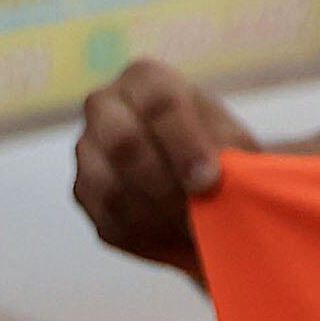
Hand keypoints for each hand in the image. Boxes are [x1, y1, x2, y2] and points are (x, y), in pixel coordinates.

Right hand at [72, 59, 260, 274]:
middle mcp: (105, 106)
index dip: (185, 144)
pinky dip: (147, 238)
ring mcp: (87, 149)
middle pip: (123, 144)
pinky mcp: (84, 193)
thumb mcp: (235, 145)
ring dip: (158, 218)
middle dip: (167, 187)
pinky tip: (178, 240)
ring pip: (110, 188)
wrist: (202, 182)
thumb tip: (213, 179)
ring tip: (196, 232)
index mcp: (145, 80)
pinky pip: (108, 221)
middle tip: (201, 215)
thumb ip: (227, 155)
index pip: (158, 101)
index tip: (208, 181)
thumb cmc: (222, 151)